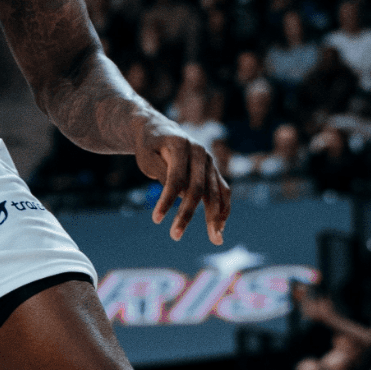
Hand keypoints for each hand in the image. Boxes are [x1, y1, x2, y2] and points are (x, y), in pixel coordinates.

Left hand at [137, 128, 231, 243]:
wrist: (160, 130)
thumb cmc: (150, 146)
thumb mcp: (147, 156)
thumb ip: (162, 172)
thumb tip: (180, 194)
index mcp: (180, 145)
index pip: (176, 177)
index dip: (166, 200)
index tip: (155, 220)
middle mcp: (199, 152)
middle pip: (198, 188)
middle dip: (188, 214)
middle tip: (175, 236)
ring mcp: (209, 162)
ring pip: (214, 192)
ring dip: (214, 217)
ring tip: (215, 239)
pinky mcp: (213, 170)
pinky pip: (222, 191)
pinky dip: (223, 209)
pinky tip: (220, 227)